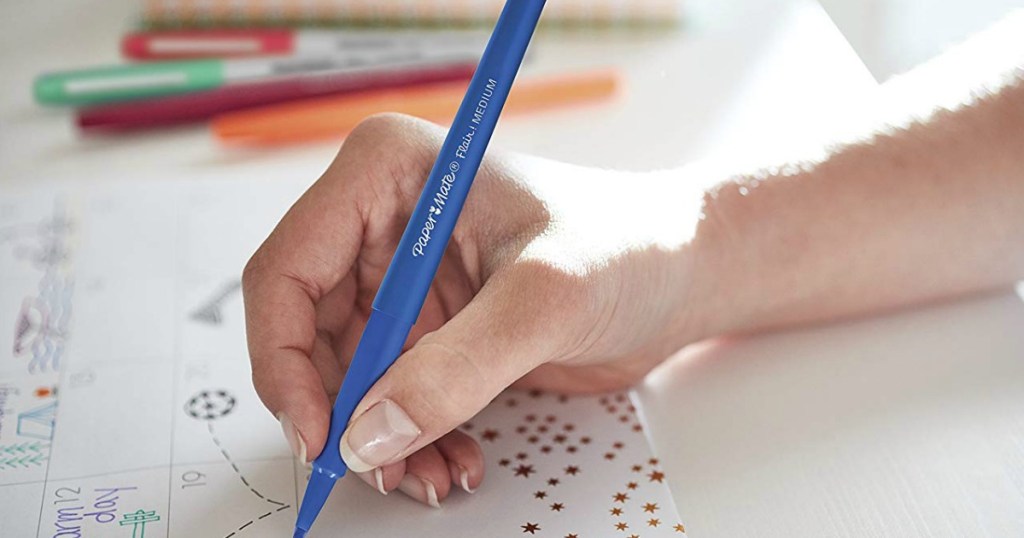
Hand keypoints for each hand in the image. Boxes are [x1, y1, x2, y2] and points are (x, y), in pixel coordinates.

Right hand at [243, 114, 709, 506]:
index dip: (283, 360)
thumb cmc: (628, 246)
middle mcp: (382, 221)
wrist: (680, 273)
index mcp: (387, 174)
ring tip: (428, 477)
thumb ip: (454, 369)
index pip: (288, 270)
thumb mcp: (543, 300)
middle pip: (307, 332)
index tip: (319, 432)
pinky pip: (390, 392)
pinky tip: (451, 460)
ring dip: (378, 436)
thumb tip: (367, 436)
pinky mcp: (431, 323)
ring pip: (348, 374)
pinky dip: (410, 435)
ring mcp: (404, 276)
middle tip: (375, 470)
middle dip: (338, 411)